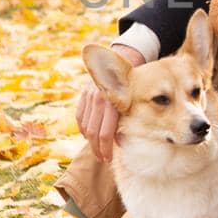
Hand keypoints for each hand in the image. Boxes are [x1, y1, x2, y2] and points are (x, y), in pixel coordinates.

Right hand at [76, 43, 144, 162]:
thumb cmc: (137, 85)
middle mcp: (99, 97)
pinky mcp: (84, 93)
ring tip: (97, 151)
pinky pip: (80, 116)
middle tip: (103, 159)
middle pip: (93, 131)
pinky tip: (89, 137)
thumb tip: (120, 142)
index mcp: (113, 101)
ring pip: (85, 125)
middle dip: (97, 148)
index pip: (105, 132)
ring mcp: (89, 94)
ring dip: (90, 141)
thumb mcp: (135, 103)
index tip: (109, 158)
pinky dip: (83, 128)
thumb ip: (127, 121)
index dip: (106, 148)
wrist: (127, 59)